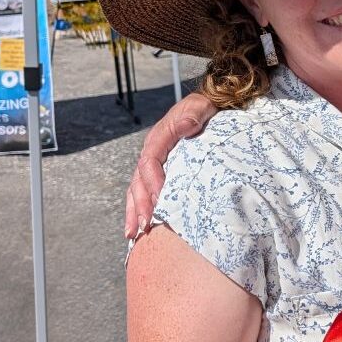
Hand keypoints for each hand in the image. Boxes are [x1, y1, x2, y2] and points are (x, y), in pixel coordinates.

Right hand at [124, 93, 218, 236]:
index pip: (150, 163)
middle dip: (140, 205)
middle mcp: (152, 152)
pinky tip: (139, 229)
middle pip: (139, 181)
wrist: (208, 108)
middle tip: (145, 226)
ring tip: (133, 234)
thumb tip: (187, 124)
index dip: (153, 183)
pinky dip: (139, 210)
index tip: (159, 202)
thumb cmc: (205, 109)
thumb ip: (194, 114)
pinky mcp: (159, 173)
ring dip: (134, 212)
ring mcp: (154, 163)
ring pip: (136, 190)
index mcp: (159, 138)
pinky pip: (144, 192)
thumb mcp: (201, 106)